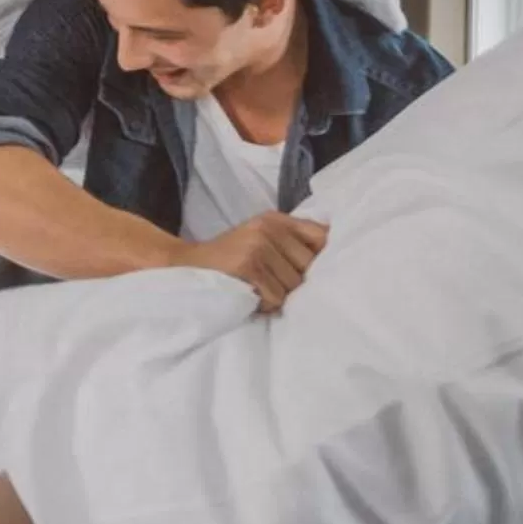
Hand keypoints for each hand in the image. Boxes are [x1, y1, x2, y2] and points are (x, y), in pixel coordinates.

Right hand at [173, 211, 328, 311]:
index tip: (323, 273)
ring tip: (258, 290)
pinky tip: (249, 296)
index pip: (321, 236)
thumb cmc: (228, 261)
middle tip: (272, 285)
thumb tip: (338, 262)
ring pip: (294, 286)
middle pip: (310, 267)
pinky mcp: (248, 265)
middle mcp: (269, 227)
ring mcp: (258, 245)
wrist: (184, 266)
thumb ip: (292, 244)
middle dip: (296, 283)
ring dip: (278, 296)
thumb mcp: (260, 241)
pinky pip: (276, 297)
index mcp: (276, 219)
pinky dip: (265, 304)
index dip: (326, 259)